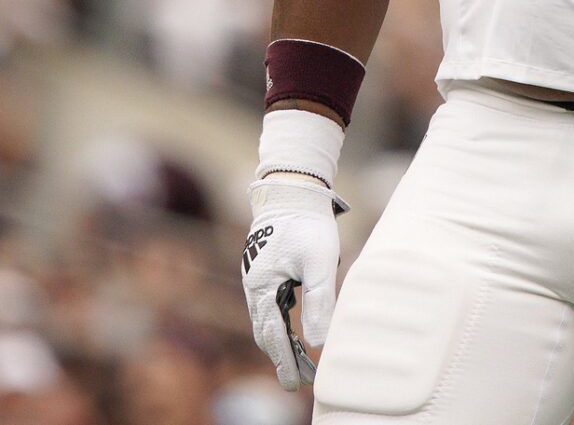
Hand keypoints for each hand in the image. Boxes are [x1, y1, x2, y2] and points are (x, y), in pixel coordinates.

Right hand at [240, 173, 341, 389]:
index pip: (273, 335)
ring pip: (267, 319)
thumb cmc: (307, 223)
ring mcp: (258, 277)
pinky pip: (270, 304)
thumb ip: (318, 301)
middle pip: (266, 332)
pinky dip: (280, 322)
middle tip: (299, 382)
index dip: (285, 362)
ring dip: (281, 341)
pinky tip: (294, 328)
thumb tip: (318, 343)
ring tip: (300, 361)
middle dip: (282, 358)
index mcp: (263, 287)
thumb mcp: (318, 263)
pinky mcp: (266, 269)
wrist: (292, 189)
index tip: (294, 385)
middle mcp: (254, 286)